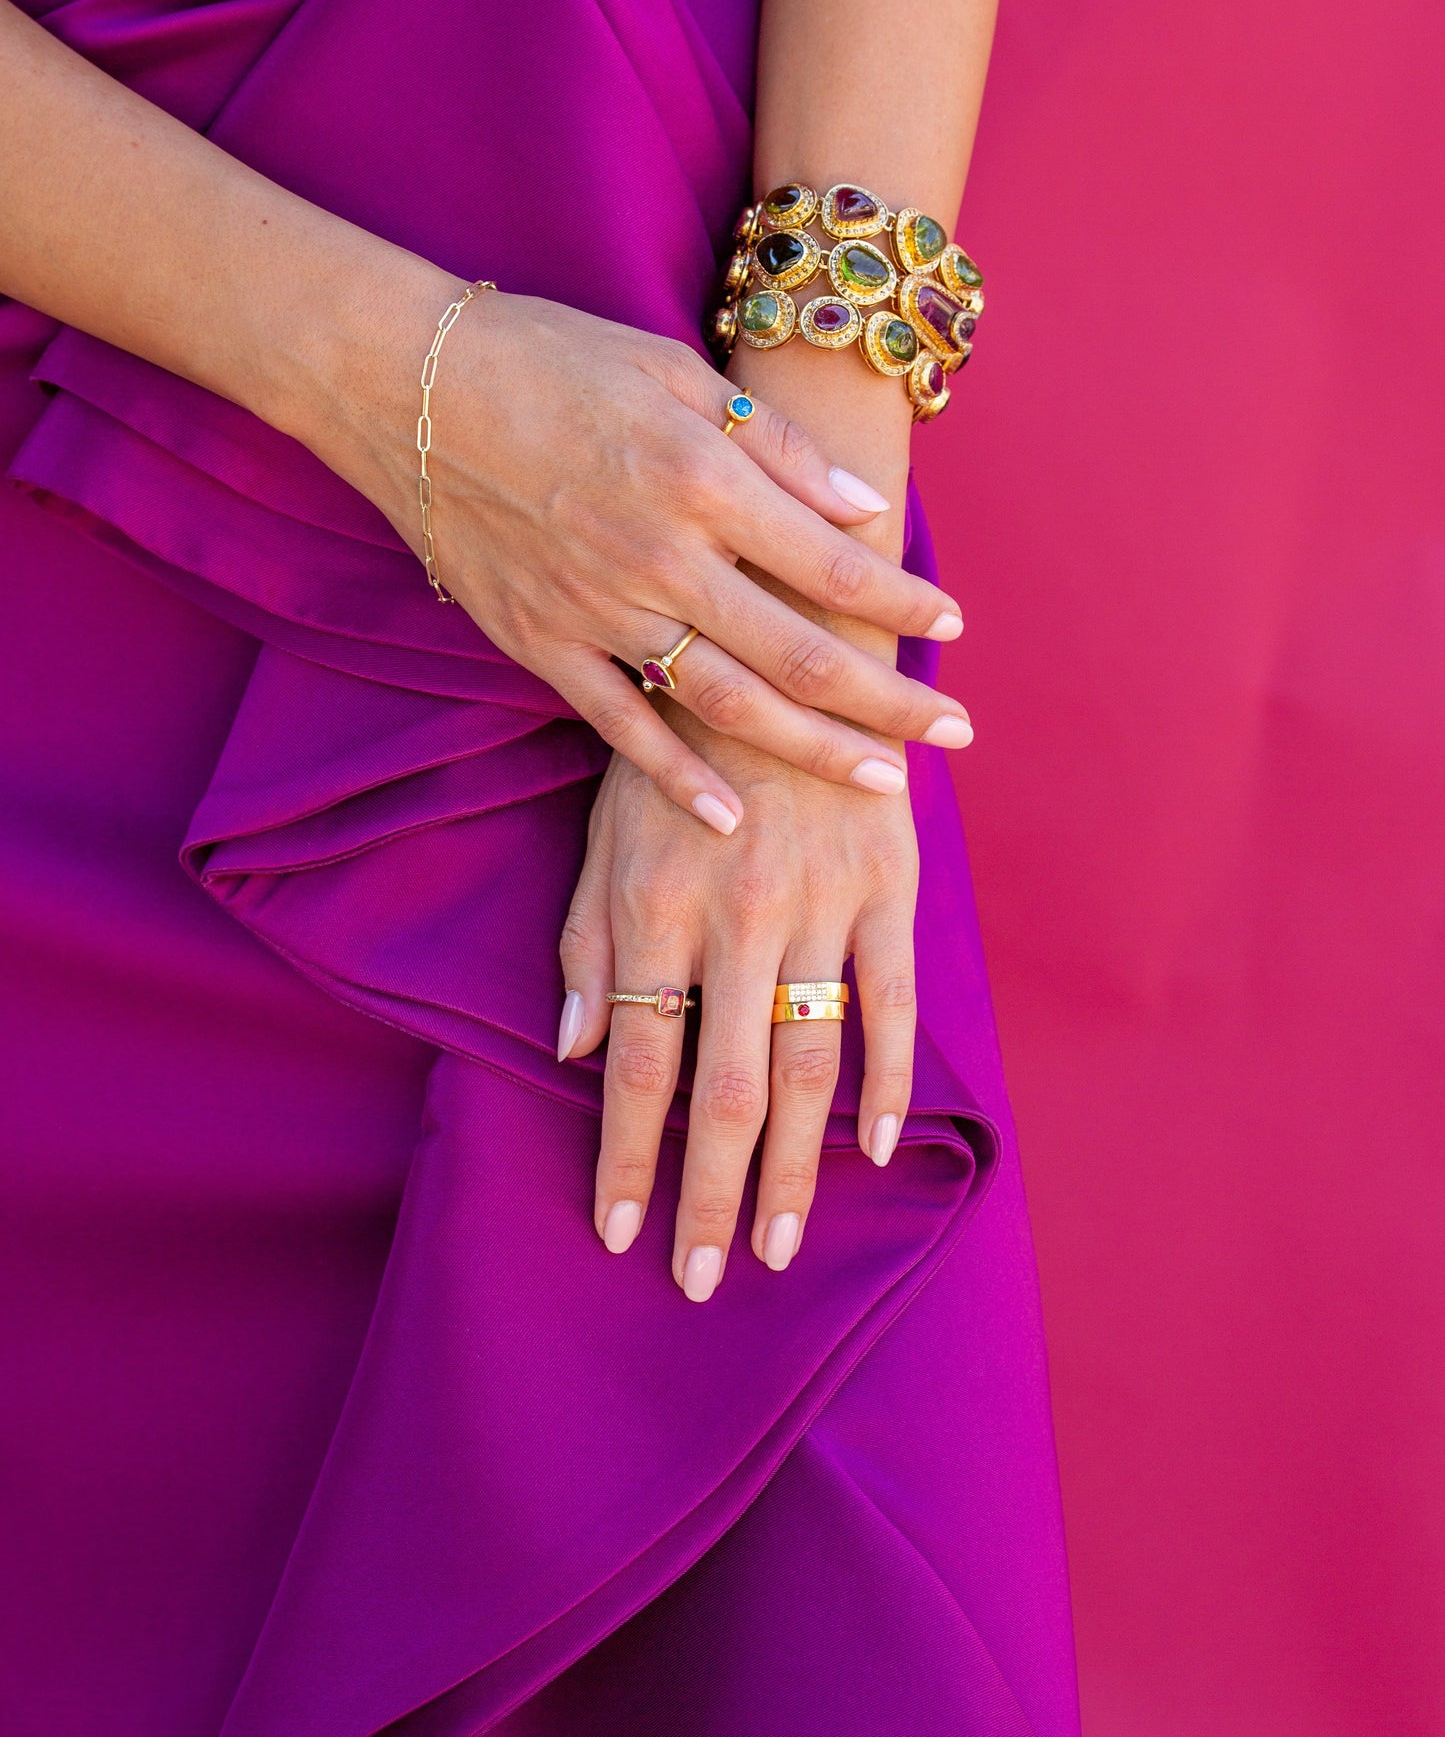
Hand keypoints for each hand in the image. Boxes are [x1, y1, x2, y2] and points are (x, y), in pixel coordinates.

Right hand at [324, 281, 970, 830]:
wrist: (409, 383)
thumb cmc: (552, 360)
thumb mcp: (677, 374)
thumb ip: (775, 448)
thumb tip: (865, 510)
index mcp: (703, 480)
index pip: (832, 563)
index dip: (904, 600)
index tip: (955, 624)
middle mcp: (661, 557)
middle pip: (799, 653)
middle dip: (890, 699)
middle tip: (957, 732)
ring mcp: (598, 609)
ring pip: (727, 705)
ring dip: (813, 749)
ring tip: (883, 779)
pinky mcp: (541, 643)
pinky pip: (621, 726)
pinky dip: (677, 777)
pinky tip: (731, 817)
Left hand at [556, 725, 918, 1294]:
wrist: (781, 649)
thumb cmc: (677, 752)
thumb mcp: (605, 832)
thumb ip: (590, 943)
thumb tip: (580, 1050)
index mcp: (655, 905)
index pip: (640, 1062)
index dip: (630, 1156)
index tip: (621, 1233)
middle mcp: (737, 916)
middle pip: (724, 1087)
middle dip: (709, 1195)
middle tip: (702, 1279)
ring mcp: (821, 904)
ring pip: (808, 1063)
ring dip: (795, 1167)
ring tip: (778, 1245)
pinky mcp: (888, 888)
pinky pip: (893, 1003)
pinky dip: (888, 1080)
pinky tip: (876, 1149)